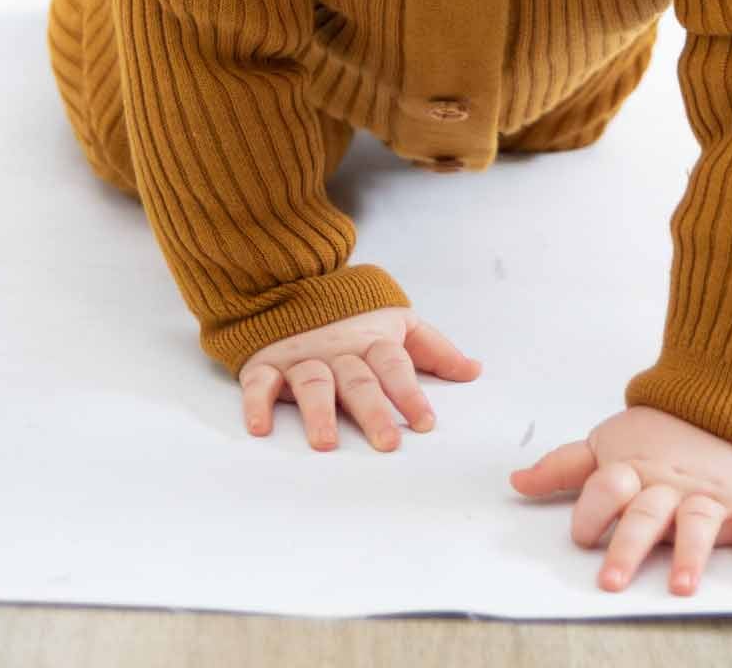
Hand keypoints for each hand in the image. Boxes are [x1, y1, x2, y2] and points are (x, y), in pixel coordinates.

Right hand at [239, 305, 480, 450]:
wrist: (295, 287)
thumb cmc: (354, 320)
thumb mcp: (399, 324)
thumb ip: (435, 349)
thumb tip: (475, 371)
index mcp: (371, 341)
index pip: (395, 366)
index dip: (410, 393)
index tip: (425, 423)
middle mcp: (338, 350)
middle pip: (358, 380)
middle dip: (373, 411)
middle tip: (387, 444)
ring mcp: (302, 356)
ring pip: (313, 383)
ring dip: (319, 413)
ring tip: (327, 444)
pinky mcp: (267, 364)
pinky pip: (259, 382)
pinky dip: (256, 403)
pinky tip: (260, 428)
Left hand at [508, 405, 731, 594]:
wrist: (723, 400)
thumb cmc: (659, 435)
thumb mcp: (608, 445)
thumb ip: (564, 468)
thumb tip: (515, 482)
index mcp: (634, 470)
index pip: (606, 488)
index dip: (592, 509)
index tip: (582, 535)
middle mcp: (669, 486)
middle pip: (646, 514)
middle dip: (628, 546)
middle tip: (612, 580)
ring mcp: (709, 495)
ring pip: (698, 522)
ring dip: (690, 553)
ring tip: (681, 585)